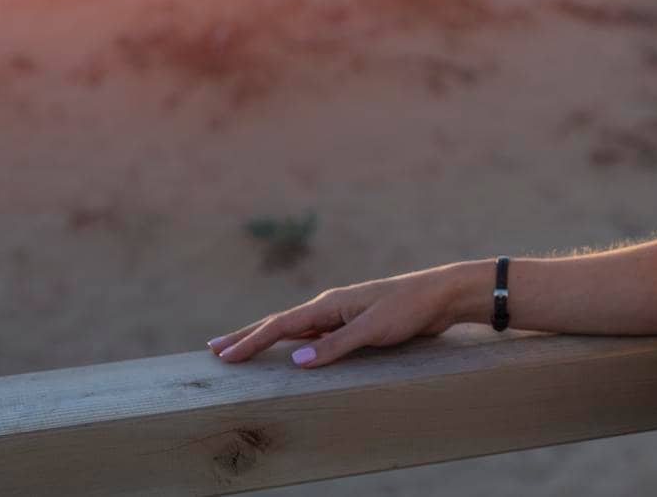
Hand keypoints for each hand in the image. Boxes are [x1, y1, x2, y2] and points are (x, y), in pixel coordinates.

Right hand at [208, 268, 459, 368]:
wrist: (441, 296)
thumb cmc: (409, 308)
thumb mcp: (373, 329)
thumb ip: (335, 345)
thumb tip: (296, 360)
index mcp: (330, 304)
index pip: (280, 325)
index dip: (250, 341)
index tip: (223, 355)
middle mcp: (331, 307)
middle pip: (281, 324)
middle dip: (248, 337)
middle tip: (215, 349)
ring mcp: (342, 316)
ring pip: (296, 331)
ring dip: (269, 340)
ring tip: (243, 349)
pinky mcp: (355, 325)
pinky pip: (316, 336)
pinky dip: (296, 344)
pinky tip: (291, 352)